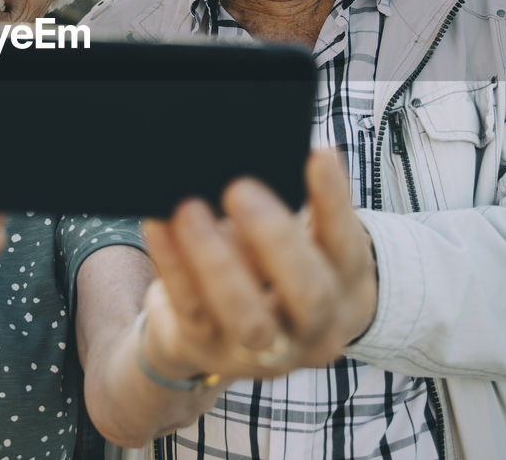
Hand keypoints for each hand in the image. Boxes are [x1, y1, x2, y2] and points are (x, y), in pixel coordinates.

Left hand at [139, 149, 376, 381]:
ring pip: (247, 318)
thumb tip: (263, 154)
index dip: (334, 201)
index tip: (316, 153)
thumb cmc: (274, 268)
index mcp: (344, 289)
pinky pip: (190, 309)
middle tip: (239, 187)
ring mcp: (265, 352)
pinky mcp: (211, 352)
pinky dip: (173, 265)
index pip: (345, 244)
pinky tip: (160, 225)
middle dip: (275, 240)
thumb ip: (295, 209)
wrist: (239, 341)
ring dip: (216, 261)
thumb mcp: (302, 243)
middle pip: (308, 294)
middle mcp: (314, 330)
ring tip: (189, 207)